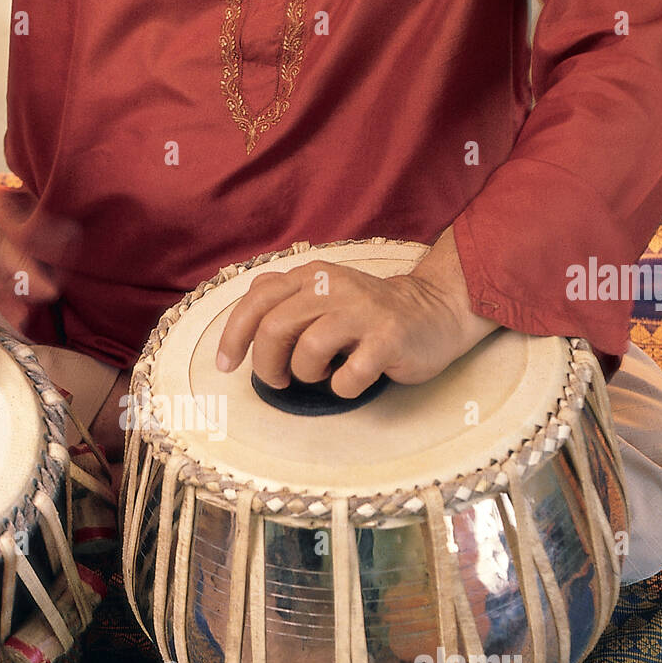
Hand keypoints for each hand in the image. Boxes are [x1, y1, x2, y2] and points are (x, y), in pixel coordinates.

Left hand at [216, 228, 498, 394]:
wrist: (435, 312)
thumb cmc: (368, 314)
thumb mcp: (323, 293)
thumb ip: (286, 295)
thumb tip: (248, 306)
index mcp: (311, 275)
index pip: (256, 301)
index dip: (233, 337)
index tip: (226, 366)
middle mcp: (333, 286)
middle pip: (274, 328)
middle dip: (267, 364)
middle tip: (278, 380)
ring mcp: (363, 311)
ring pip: (307, 350)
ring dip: (306, 374)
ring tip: (321, 374)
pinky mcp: (389, 338)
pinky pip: (348, 376)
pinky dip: (342, 387)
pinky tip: (352, 380)